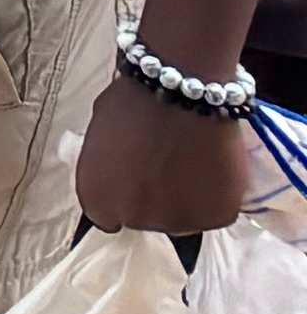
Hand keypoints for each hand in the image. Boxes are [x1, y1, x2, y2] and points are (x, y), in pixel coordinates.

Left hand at [77, 70, 261, 236]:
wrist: (180, 91)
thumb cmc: (132, 102)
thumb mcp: (100, 135)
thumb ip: (107, 166)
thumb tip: (120, 174)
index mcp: (97, 198)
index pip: (106, 216)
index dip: (121, 196)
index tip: (131, 179)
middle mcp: (134, 219)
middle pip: (143, 219)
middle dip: (150, 197)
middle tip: (162, 166)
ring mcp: (177, 222)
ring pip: (180, 219)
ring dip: (183, 200)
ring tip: (189, 165)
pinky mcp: (216, 218)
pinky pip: (212, 213)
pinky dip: (215, 197)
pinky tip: (211, 168)